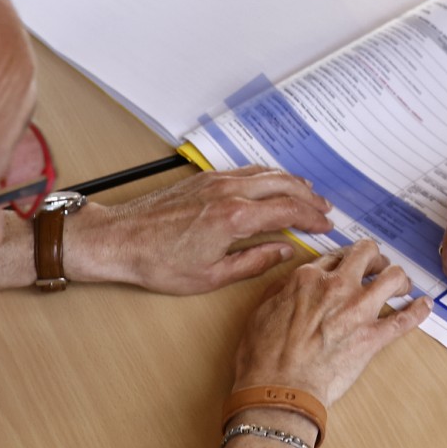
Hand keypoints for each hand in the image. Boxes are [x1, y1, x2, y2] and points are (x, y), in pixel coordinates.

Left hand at [67, 166, 334, 295]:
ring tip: (308, 192)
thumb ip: (254, 262)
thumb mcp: (210, 276)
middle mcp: (228, 192)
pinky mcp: (204, 178)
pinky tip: (273, 182)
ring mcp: (215, 181)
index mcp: (234, 218)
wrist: (120, 240)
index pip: (287, 211)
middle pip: (283, 185)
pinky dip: (268, 175)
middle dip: (309, 196)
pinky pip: (246, 170)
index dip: (312, 217)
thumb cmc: (158, 263)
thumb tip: (283, 251)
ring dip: (291, 182)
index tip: (326, 224)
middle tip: (325, 208)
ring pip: (266, 172)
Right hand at [230, 240, 430, 406]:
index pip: (335, 256)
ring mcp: (358, 310)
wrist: (280, 390)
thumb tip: (292, 283)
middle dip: (376, 258)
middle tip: (378, 268)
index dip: (345, 260)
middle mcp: (336, 287)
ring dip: (400, 278)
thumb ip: (281, 291)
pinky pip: (404, 320)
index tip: (350, 267)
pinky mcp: (372, 337)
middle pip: (367, 255)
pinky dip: (418, 311)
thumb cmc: (264, 357)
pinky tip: (425, 306)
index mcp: (307, 278)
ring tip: (402, 285)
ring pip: (392, 277)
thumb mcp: (262, 311)